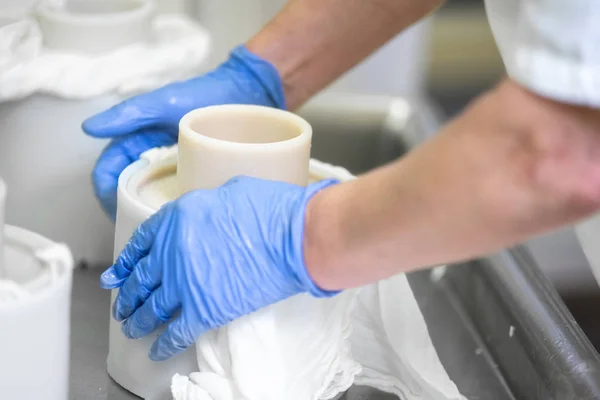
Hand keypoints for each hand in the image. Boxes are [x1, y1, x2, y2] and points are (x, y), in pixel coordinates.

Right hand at [82, 45, 285, 218]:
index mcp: (138, 141)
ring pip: (151, 199)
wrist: (249, 95)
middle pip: (127, 190)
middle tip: (134, 226)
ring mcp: (175, 171)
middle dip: (123, 210)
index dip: (105, 191)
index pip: (109, 171)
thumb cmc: (205, 94)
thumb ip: (129, 114)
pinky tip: (180, 222)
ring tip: (155, 230)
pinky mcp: (198, 178)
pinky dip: (173, 212)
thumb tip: (88, 128)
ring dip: (146, 214)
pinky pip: (178, 200)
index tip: (113, 208)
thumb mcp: (164, 103)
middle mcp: (154, 159)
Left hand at [100, 176, 338, 360]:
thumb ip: (206, 206)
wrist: (295, 238)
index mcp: (176, 219)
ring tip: (132, 327)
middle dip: (128, 294)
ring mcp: (185, 284)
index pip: (140, 243)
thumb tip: (205, 218)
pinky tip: (156, 350)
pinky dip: (164, 345)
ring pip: (151, 308)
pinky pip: (175, 334)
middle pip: (140, 279)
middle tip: (122, 304)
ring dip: (138, 320)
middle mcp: (172, 252)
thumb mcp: (231, 190)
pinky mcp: (205, 311)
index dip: (126, 262)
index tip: (118, 273)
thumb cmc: (271, 209)